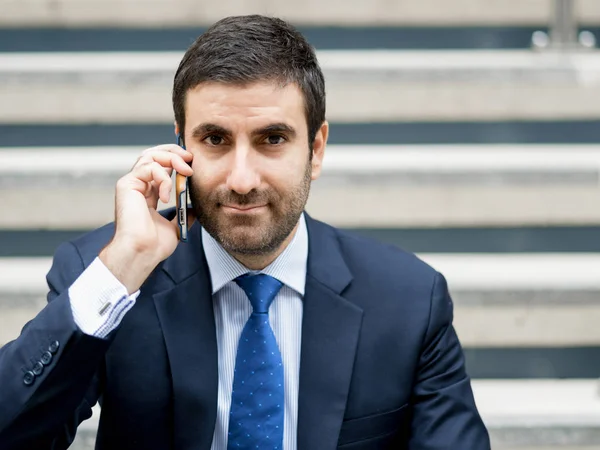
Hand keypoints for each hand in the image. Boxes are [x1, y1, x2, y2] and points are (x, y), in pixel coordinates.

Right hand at [99, 144, 193, 292]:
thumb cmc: (154, 245)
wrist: (143, 253)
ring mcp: (131, 183)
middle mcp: (138, 185)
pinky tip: (167, 196)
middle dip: (174, 152)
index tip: (192, 164)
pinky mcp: (126, 184)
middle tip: (190, 159)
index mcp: (148, 192)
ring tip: (186, 172)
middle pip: (153, 153)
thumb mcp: (176, 225)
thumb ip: (184, 213)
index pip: (160, 165)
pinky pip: (148, 168)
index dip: (176, 159)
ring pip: (150, 155)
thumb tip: (195, 207)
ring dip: (172, 159)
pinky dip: (163, 178)